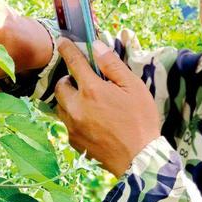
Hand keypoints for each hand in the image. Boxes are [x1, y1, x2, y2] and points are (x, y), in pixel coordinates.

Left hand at [54, 39, 160, 176]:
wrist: (138, 159)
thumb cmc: (141, 121)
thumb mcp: (134, 88)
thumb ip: (113, 65)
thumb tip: (97, 46)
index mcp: (92, 90)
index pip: (74, 62)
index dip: (67, 49)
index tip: (61, 41)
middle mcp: (76, 107)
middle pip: (61, 85)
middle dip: (69, 80)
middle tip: (85, 82)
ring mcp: (72, 125)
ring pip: (61, 105)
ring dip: (70, 99)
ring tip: (89, 102)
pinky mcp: (73, 140)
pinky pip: (67, 122)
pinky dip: (75, 117)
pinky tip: (92, 121)